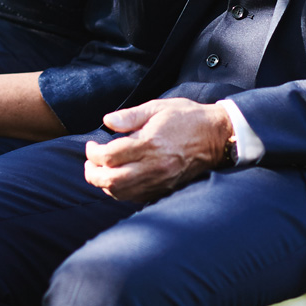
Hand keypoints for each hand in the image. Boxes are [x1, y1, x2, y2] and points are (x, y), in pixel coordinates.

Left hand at [83, 99, 232, 202]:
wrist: (216, 136)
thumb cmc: (187, 118)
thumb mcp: (158, 107)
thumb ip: (130, 116)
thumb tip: (107, 121)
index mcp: (150, 143)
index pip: (110, 156)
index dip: (94, 153)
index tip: (92, 146)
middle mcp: (154, 165)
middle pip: (111, 180)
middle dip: (93, 173)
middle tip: (89, 163)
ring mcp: (160, 180)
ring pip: (121, 193)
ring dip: (104, 185)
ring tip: (100, 172)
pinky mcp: (165, 188)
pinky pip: (136, 197)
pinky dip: (121, 192)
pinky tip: (118, 180)